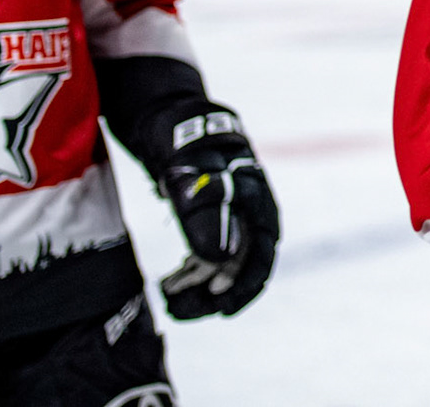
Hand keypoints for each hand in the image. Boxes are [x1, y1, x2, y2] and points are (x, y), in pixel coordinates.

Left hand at [156, 108, 279, 318]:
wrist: (170, 120)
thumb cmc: (184, 142)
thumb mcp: (193, 175)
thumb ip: (206, 213)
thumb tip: (220, 259)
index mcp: (256, 198)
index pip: (262, 252)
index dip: (246, 284)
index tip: (222, 308)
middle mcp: (249, 210)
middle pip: (240, 262)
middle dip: (212, 290)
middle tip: (178, 308)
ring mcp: (230, 214)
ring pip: (222, 261)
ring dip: (198, 284)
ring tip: (168, 297)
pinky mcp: (211, 217)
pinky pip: (208, 253)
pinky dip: (191, 271)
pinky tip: (170, 281)